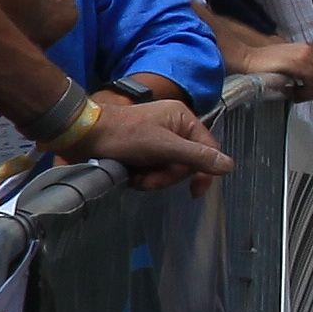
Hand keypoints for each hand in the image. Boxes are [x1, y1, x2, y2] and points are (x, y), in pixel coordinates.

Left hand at [83, 89, 225, 185]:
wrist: (83, 134)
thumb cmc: (124, 136)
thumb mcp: (163, 146)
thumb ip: (197, 156)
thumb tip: (229, 166)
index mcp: (183, 119)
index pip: (208, 149)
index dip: (203, 172)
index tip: (194, 192)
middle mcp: (174, 126)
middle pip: (187, 162)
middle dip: (167, 176)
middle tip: (147, 179)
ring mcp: (157, 137)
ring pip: (169, 168)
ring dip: (153, 178)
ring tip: (135, 177)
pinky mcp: (142, 149)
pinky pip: (154, 168)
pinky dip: (144, 176)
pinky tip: (130, 174)